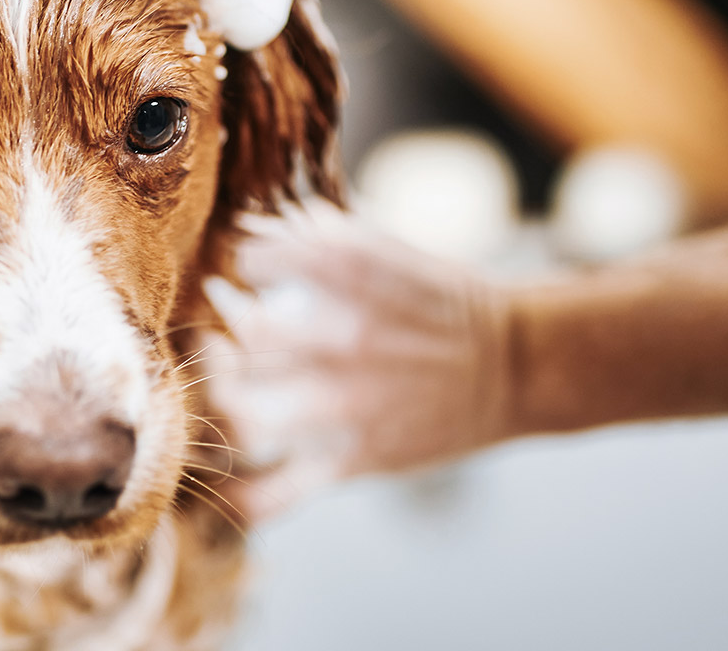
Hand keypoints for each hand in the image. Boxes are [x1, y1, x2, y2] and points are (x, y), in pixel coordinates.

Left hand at [200, 203, 512, 521]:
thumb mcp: (382, 247)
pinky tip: (218, 485)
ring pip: (243, 417)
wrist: (520, 362)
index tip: (231, 270)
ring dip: (212, 403)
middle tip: (207, 332)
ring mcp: (349, 404)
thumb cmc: (437, 299)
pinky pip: (278, 493)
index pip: (250, 259)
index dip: (228, 262)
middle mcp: (346, 336)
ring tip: (212, 389)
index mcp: (351, 272)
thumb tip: (243, 230)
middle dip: (208, 332)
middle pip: (240, 337)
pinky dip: (238, 498)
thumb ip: (311, 237)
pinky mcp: (355, 459)